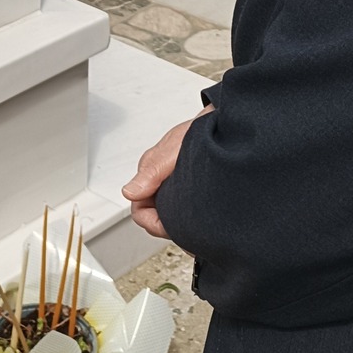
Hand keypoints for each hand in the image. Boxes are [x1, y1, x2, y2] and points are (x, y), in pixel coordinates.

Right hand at [122, 109, 210, 240]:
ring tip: (201, 220)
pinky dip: (192, 218)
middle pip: (154, 217)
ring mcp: (174, 187)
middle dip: (169, 224)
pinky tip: (206, 216)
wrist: (223, 127)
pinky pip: (184, 212)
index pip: (140, 211)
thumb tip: (129, 192)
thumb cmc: (199, 132)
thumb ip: (152, 171)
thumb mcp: (173, 150)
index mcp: (149, 174)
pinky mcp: (189, 191)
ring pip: (170, 216)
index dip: (153, 221)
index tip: (170, 225)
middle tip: (190, 226)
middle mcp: (160, 182)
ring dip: (182, 221)